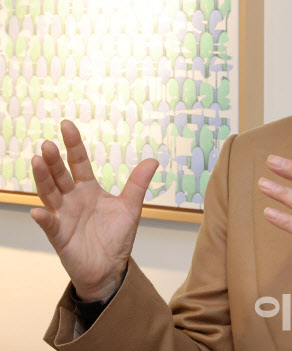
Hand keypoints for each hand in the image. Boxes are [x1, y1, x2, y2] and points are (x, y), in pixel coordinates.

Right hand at [30, 120, 158, 301]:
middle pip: (60, 175)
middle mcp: (73, 199)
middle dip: (53, 160)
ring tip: (37, 161)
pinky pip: (50, 226)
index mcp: (89, 189)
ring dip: (43, 179)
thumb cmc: (116, 237)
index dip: (73, 144)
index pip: (78, 162)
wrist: (111, 267)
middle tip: (47, 144)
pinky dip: (44, 218)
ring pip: (50, 194)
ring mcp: (64, 216)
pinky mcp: (61, 237)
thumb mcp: (131, 206)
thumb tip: (153, 159)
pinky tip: (38, 211)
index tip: (66, 125)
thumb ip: (138, 183)